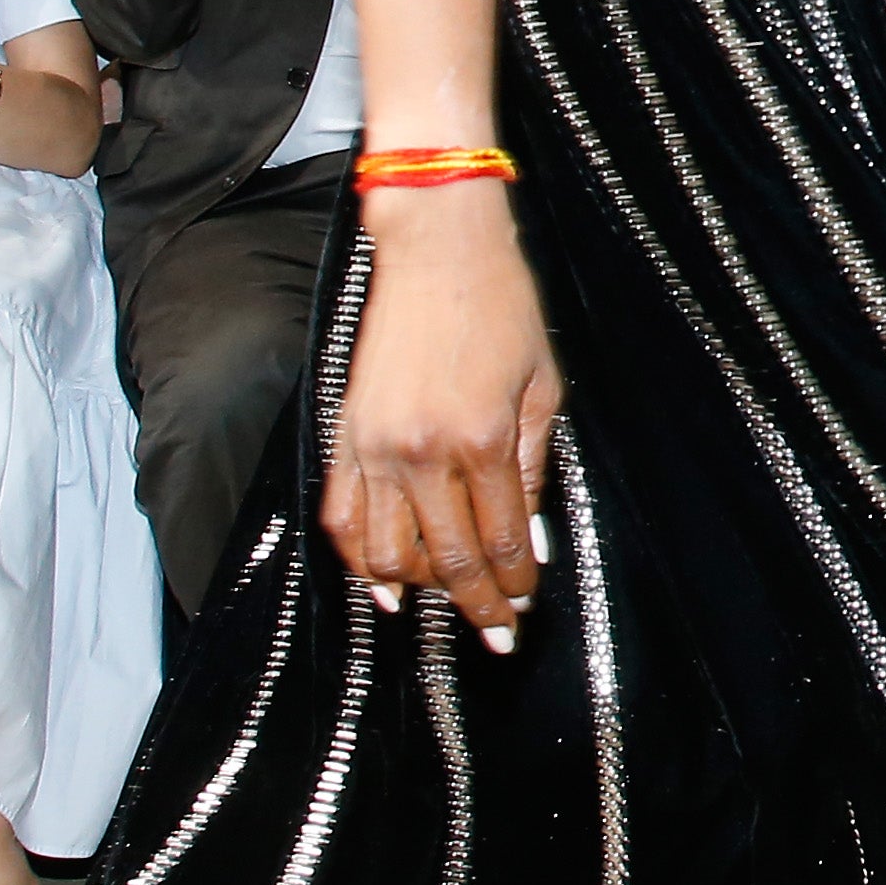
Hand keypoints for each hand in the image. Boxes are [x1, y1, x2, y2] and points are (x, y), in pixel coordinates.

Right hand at [326, 188, 562, 646]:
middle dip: (476, 606)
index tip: (523, 610)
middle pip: (446, 560)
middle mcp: (421, 454)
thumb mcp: (543, 387)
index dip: (513, 585)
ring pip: (385, 554)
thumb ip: (533, 469)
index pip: (499, 541)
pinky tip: (382, 580)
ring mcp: (374, 447)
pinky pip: (342, 517)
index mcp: (482, 441)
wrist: (437, 251)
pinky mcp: (343, 435)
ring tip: (445, 604)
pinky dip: (359, 558)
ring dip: (417, 590)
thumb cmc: (503, 309)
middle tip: (496, 633)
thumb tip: (527, 539)